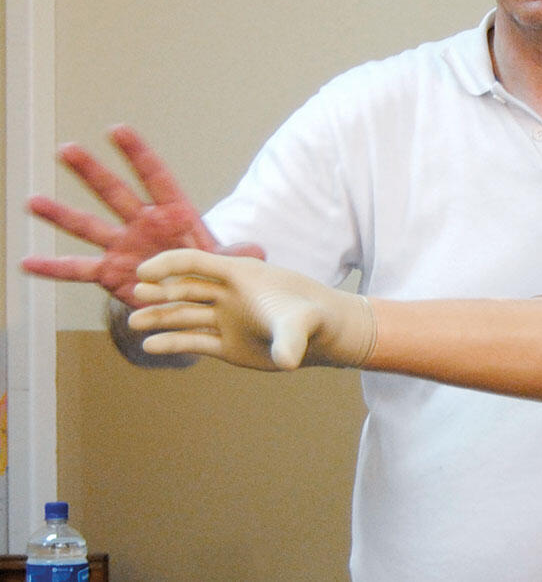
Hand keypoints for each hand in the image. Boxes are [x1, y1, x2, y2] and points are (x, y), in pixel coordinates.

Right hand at [21, 125, 263, 307]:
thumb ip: (236, 258)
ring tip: (32, 202)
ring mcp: (124, 247)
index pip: (155, 177)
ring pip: (88, 227)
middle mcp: (144, 224)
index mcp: (176, 213)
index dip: (138, 154)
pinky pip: (77, 270)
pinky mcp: (111, 273)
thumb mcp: (229, 264)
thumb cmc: (213, 269)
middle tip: (66, 149)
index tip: (117, 128)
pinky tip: (26, 262)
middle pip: (115, 193)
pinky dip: (53, 268)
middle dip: (92, 172)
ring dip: (61, 215)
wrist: (195, 296)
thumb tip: (256, 253)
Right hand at [130, 249, 375, 370]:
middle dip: (160, 291)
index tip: (142, 272)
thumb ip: (289, 339)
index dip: (168, 264)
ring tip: (134, 322)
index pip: (196, 263)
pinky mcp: (225, 344)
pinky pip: (193, 341)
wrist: (324, 337)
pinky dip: (172, 342)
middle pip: (185, 288)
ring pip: (184, 315)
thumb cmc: (314, 319)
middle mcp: (228, 295)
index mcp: (240, 275)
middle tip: (135, 296)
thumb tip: (287, 361)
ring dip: (159, 317)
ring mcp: (225, 319)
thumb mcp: (301, 324)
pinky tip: (150, 344)